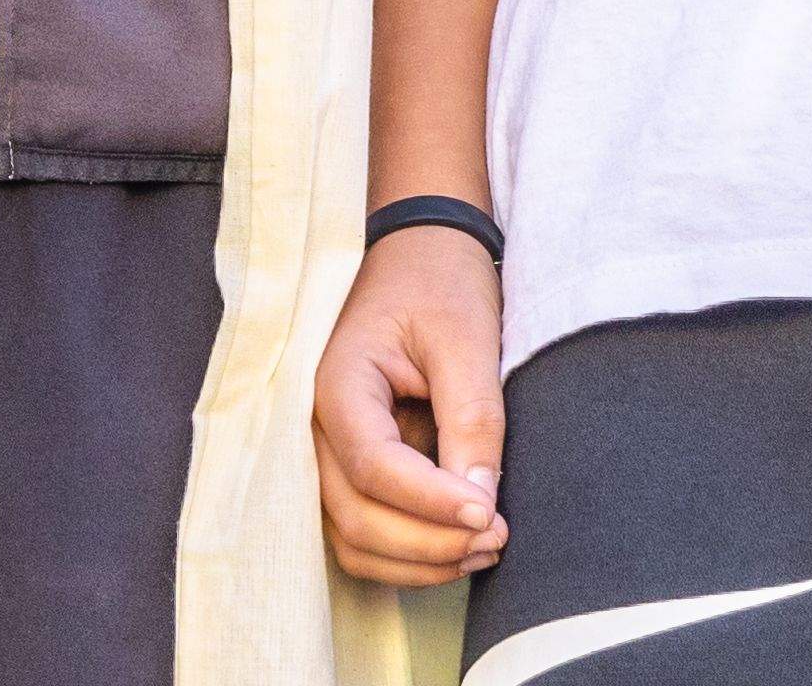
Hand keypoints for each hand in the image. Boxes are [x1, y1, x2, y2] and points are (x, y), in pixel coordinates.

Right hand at [310, 223, 509, 583]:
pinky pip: (361, 532)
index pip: (374, 466)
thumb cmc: (439, 282)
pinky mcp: (346, 468)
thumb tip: (481, 505)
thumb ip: (472, 418)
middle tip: (498, 538)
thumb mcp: (466, 338)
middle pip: (356, 516)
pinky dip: (406, 554)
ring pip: (353, 539)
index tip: (490, 515)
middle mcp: (313, 426)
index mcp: (335, 382)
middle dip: (429, 543)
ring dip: (418, 561)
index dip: (430, 502)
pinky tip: (458, 543)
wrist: (419, 251)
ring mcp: (324, 453)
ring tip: (486, 548)